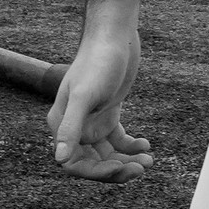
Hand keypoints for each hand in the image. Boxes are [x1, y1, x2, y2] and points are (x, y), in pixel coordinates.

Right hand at [46, 0, 152, 181]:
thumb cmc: (97, 61)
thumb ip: (71, 127)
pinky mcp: (108, 112)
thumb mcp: (85, 95)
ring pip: (107, 154)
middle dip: (117, 169)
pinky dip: (131, 146)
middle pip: (93, 162)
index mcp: (62, 124)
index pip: (75, 163)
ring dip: (126, 161)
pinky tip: (145, 145)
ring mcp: (92, 120)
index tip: (121, 168)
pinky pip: (117, 140)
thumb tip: (60, 160)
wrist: (115, 36)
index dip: (97, 172)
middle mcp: (75, 125)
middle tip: (142, 167)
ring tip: (148, 160)